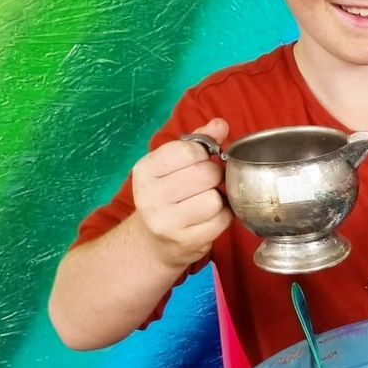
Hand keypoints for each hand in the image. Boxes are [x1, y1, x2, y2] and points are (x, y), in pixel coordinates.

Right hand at [131, 117, 232, 268]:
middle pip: (206, 174)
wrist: (152, 244)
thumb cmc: (167, 197)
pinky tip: (209, 218)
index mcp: (145, 170)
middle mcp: (149, 196)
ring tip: (205, 202)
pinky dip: (222, 218)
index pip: (188, 150)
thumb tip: (220, 124)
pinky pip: (221, 221)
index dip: (204, 155)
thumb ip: (197, 142)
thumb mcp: (173, 166)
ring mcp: (165, 222)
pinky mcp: (185, 242)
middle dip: (214, 177)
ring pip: (214, 199)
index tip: (199, 163)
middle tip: (205, 185)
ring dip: (218, 200)